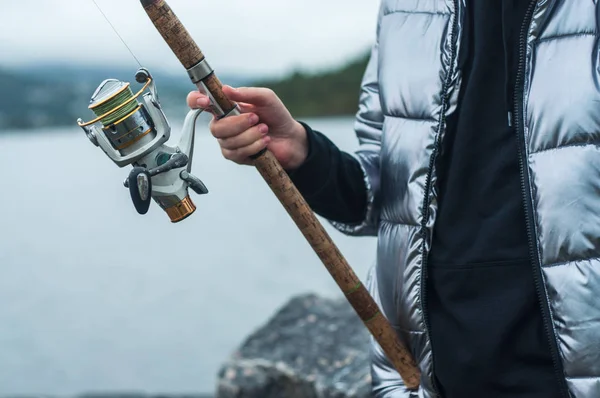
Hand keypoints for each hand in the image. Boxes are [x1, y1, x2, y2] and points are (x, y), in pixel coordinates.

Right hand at [187, 85, 308, 169]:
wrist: (290, 138)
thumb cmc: (276, 115)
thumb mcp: (266, 98)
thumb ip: (247, 93)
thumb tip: (226, 89)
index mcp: (224, 107)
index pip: (198, 102)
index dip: (195, 101)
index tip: (205, 102)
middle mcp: (222, 124)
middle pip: (215, 128)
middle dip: (238, 124)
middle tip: (256, 119)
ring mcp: (227, 141)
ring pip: (228, 142)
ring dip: (250, 135)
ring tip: (264, 130)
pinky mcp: (236, 156)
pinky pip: (237, 153)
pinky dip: (254, 146)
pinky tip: (265, 142)